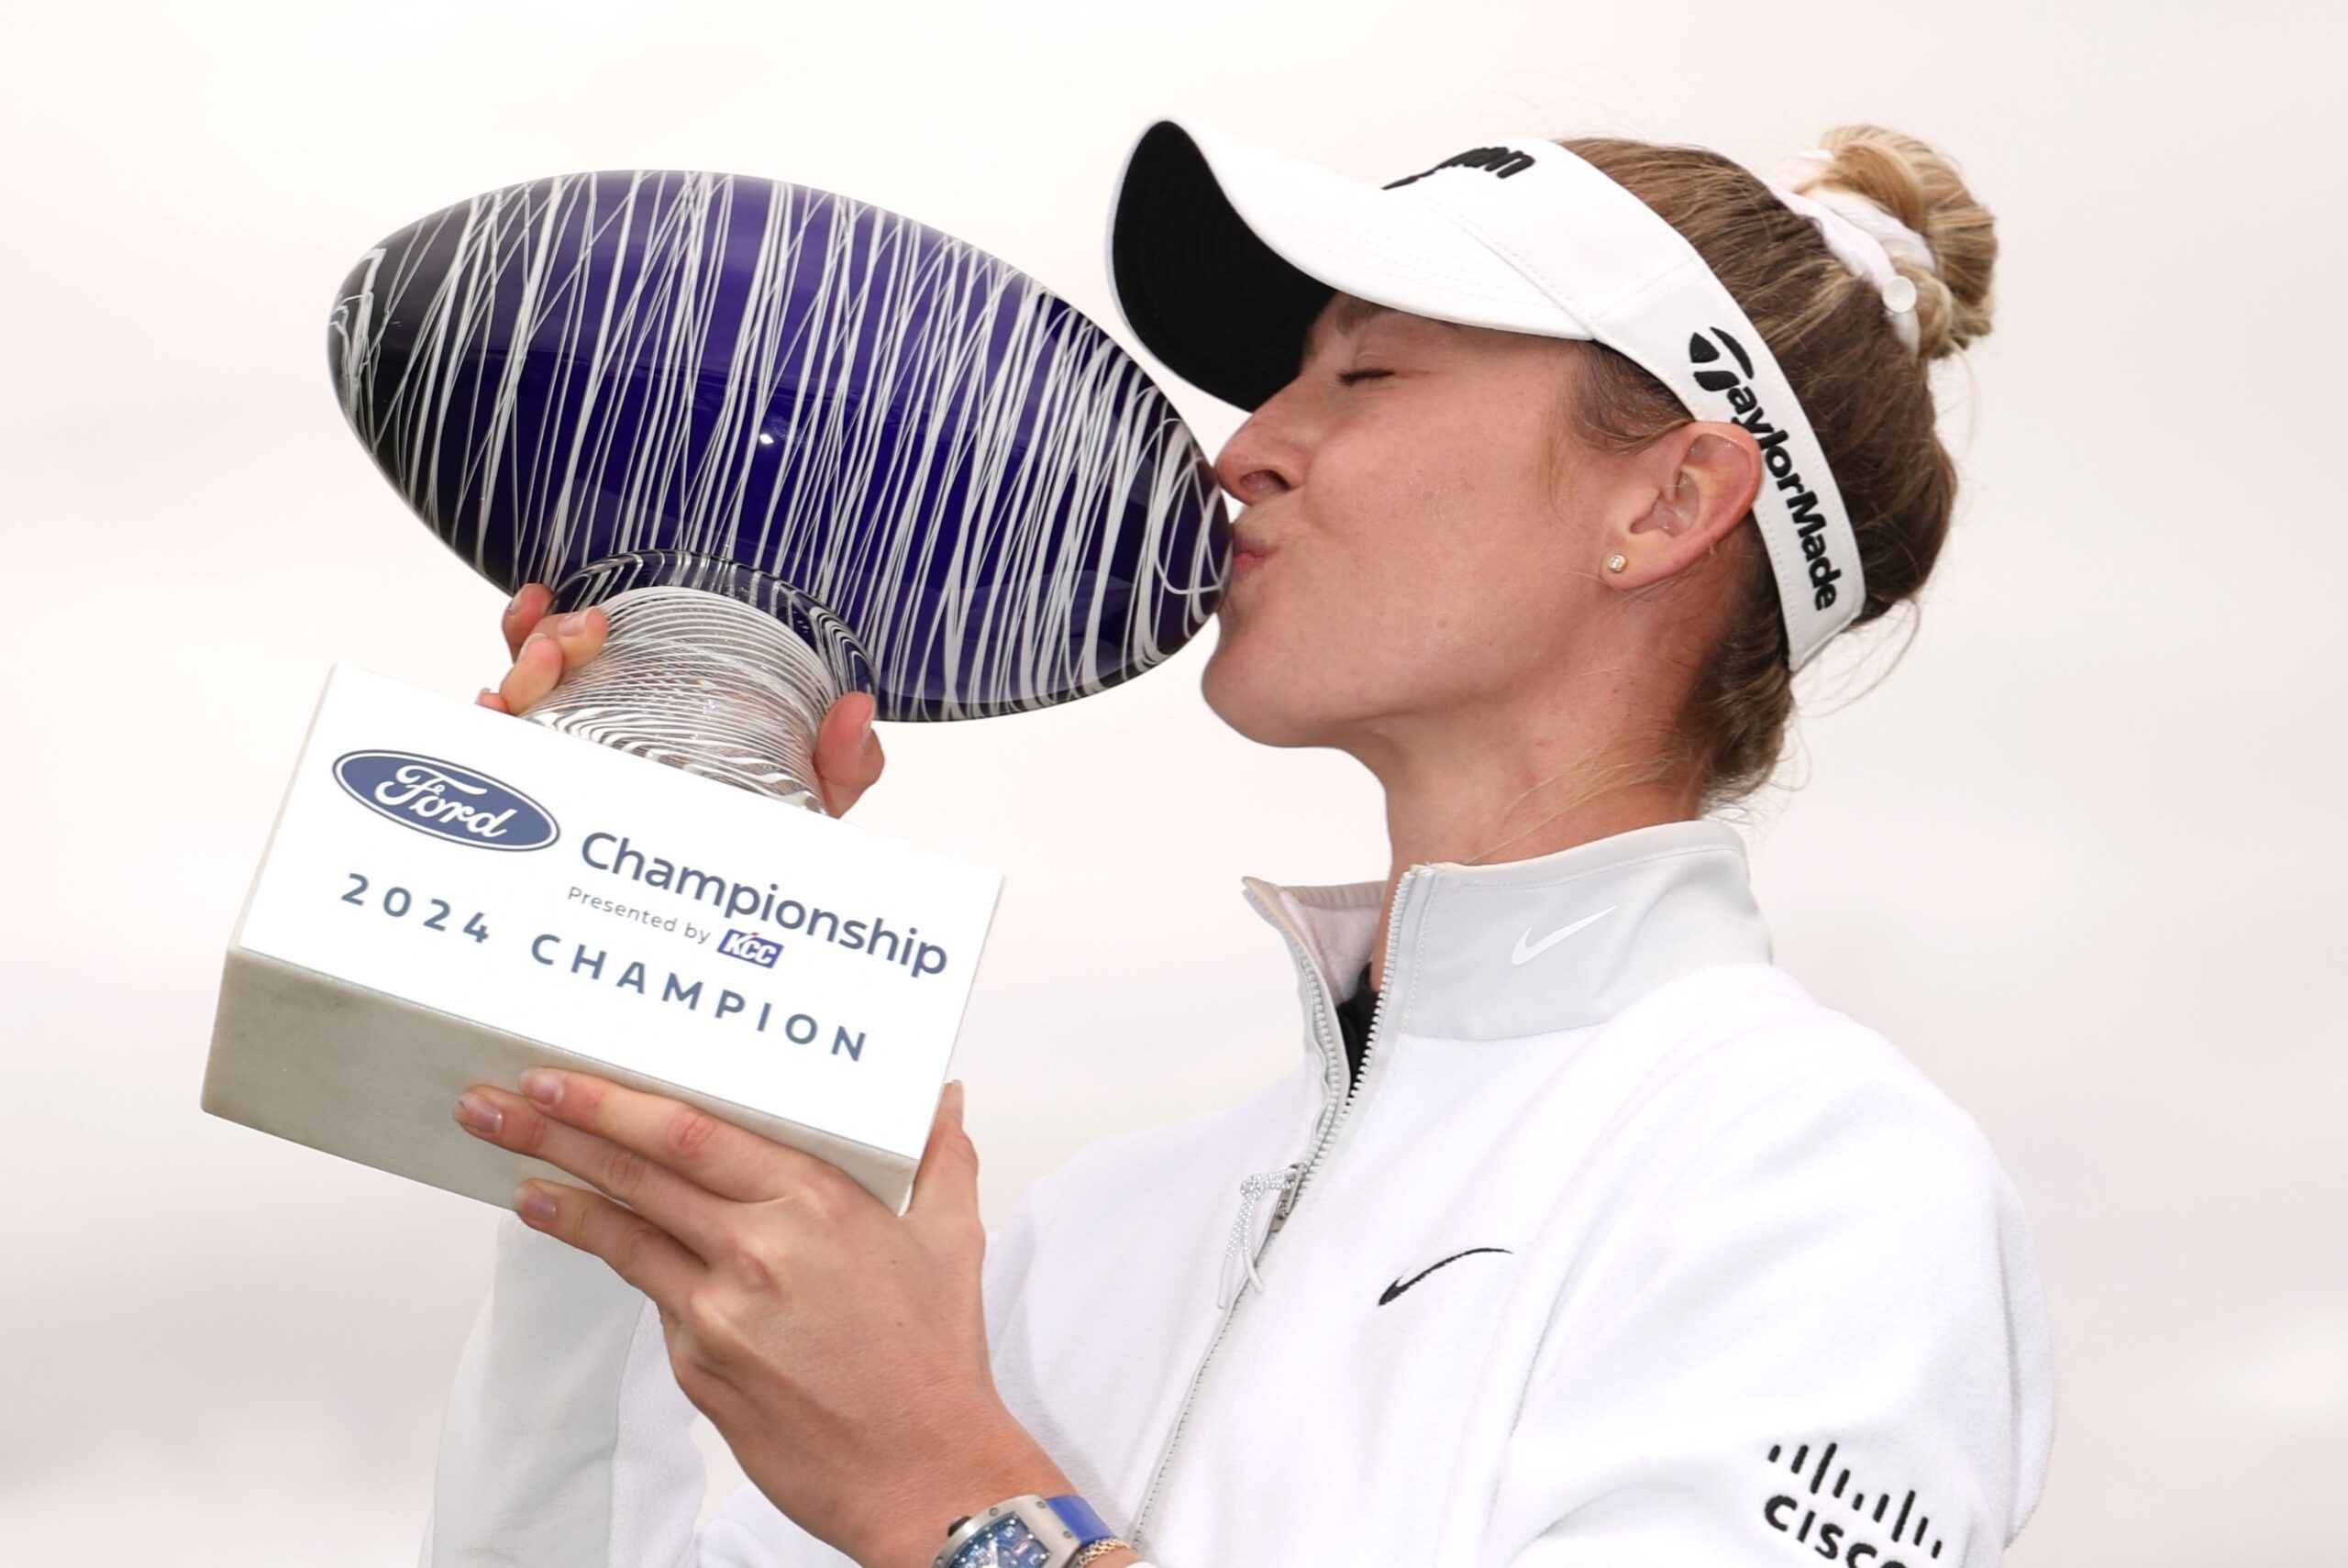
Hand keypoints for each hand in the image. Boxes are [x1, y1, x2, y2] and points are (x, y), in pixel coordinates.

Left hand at [450, 1070, 1078, 1567]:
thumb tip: (941, 1100)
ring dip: (560, 1199)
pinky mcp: (699, 1367)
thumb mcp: (951, 1241)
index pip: (692, 1134)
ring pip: (625, 1238)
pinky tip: (591, 1237)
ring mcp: (720, 1313)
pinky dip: (621, 1262)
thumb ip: (941, 1159)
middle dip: (556, 1133)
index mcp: (818, 1203)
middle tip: (496, 1105)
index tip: (559, 1079)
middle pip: (637, 1175)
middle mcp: (759, 1251)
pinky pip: (654, 1300)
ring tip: (514, 1170)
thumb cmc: (935, 1362)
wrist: (924, 1475)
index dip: (613, 1103)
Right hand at [479, 582, 887, 816]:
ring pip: (515, 718)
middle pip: (535, 680)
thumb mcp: (812, 788)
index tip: (562, 600)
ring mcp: (572, 777)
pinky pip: (506, 775)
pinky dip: (486, 736)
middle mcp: (592, 742)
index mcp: (641, 716)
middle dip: (541, 643)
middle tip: (577, 633)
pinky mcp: (559, 818)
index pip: (579, 660)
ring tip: (540, 664)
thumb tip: (856, 711)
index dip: (554, 625)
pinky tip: (489, 714)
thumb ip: (841, 756)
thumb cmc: (771, 832)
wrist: (764, 911)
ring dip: (518, 676)